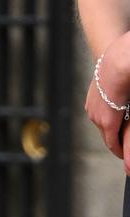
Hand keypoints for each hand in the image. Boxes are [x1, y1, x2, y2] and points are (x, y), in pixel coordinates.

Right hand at [85, 31, 129, 169]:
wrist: (118, 60)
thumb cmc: (127, 83)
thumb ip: (128, 132)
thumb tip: (127, 150)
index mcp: (108, 122)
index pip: (112, 144)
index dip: (121, 151)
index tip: (126, 156)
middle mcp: (96, 117)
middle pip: (107, 134)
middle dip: (117, 138)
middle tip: (127, 141)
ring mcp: (91, 108)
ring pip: (102, 123)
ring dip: (112, 125)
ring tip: (124, 122)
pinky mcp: (90, 99)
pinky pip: (99, 112)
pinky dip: (108, 114)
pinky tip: (118, 107)